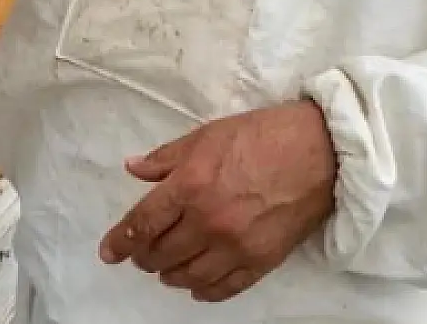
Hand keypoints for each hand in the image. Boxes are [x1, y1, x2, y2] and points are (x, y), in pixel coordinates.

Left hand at [98, 101, 336, 303]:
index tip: (108, 253)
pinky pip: (223, 288)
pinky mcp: (261, 262)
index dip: (120, 241)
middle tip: (141, 253)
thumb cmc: (260, 135)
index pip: (143, 222)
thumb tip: (133, 169)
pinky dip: (203, 291)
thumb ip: (167, 158)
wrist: (318, 151)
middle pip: (161, 253)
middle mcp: (208, 222)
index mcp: (191, 185)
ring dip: (170, 275)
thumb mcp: (206, 135)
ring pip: (188, 276)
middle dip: (144, 256)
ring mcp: (236, 247)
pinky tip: (196, 286)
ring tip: (166, 269)